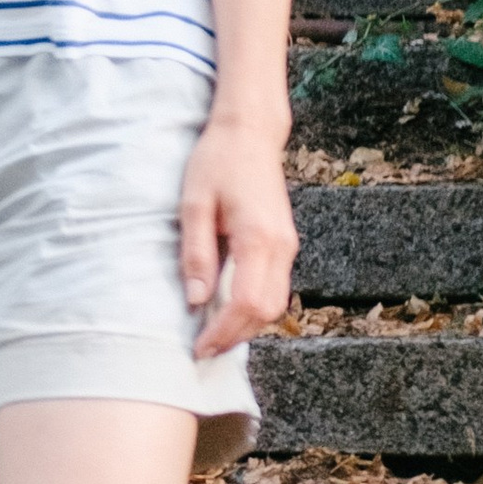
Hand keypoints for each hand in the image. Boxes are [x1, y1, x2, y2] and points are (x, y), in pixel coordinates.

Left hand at [180, 111, 296, 354]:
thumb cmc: (217, 162)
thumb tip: (196, 301)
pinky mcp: (284, 243)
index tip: (199, 347)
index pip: (247, 302)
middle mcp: (282, 247)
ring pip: (275, 303)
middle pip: (267, 311)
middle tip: (202, 350)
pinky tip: (227, 310)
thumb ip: (196, 253)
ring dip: (246, 325)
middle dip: (236, 336)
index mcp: (258, 238)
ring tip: (212, 336)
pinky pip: (274, 287)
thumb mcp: (194, 204)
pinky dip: (253, 307)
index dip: (224, 331)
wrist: (249, 133)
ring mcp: (288, 246)